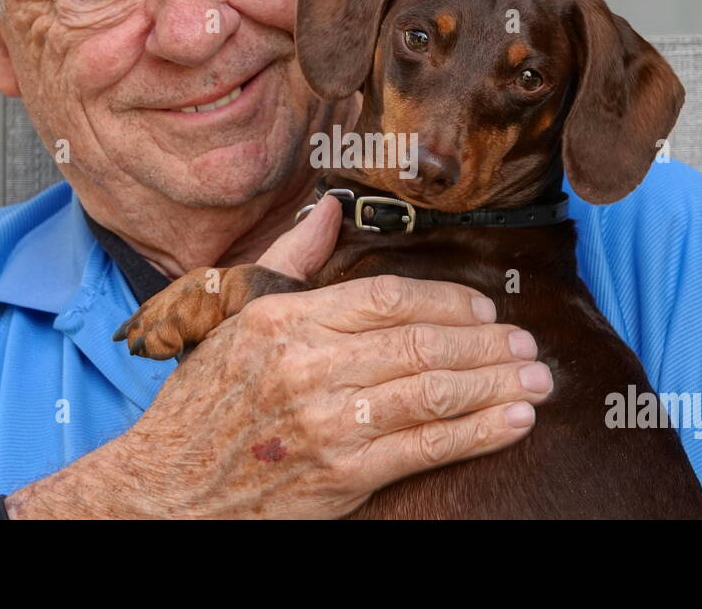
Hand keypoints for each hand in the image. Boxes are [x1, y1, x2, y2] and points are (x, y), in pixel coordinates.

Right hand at [5, 198, 550, 517]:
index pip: (387, 296)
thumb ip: (290, 260)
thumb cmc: (201, 406)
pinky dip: (476, 433)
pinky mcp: (340, 474)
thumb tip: (330, 209)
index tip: (484, 308)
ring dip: (495, 385)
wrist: (163, 493)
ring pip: (432, 392)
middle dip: (487, 344)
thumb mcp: (234, 320)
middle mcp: (307, 364)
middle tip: (528, 346)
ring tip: (537, 383)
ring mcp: (326, 421)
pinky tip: (512, 423)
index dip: (447, 300)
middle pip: (421, 342)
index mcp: (284, 319)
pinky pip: (424, 447)